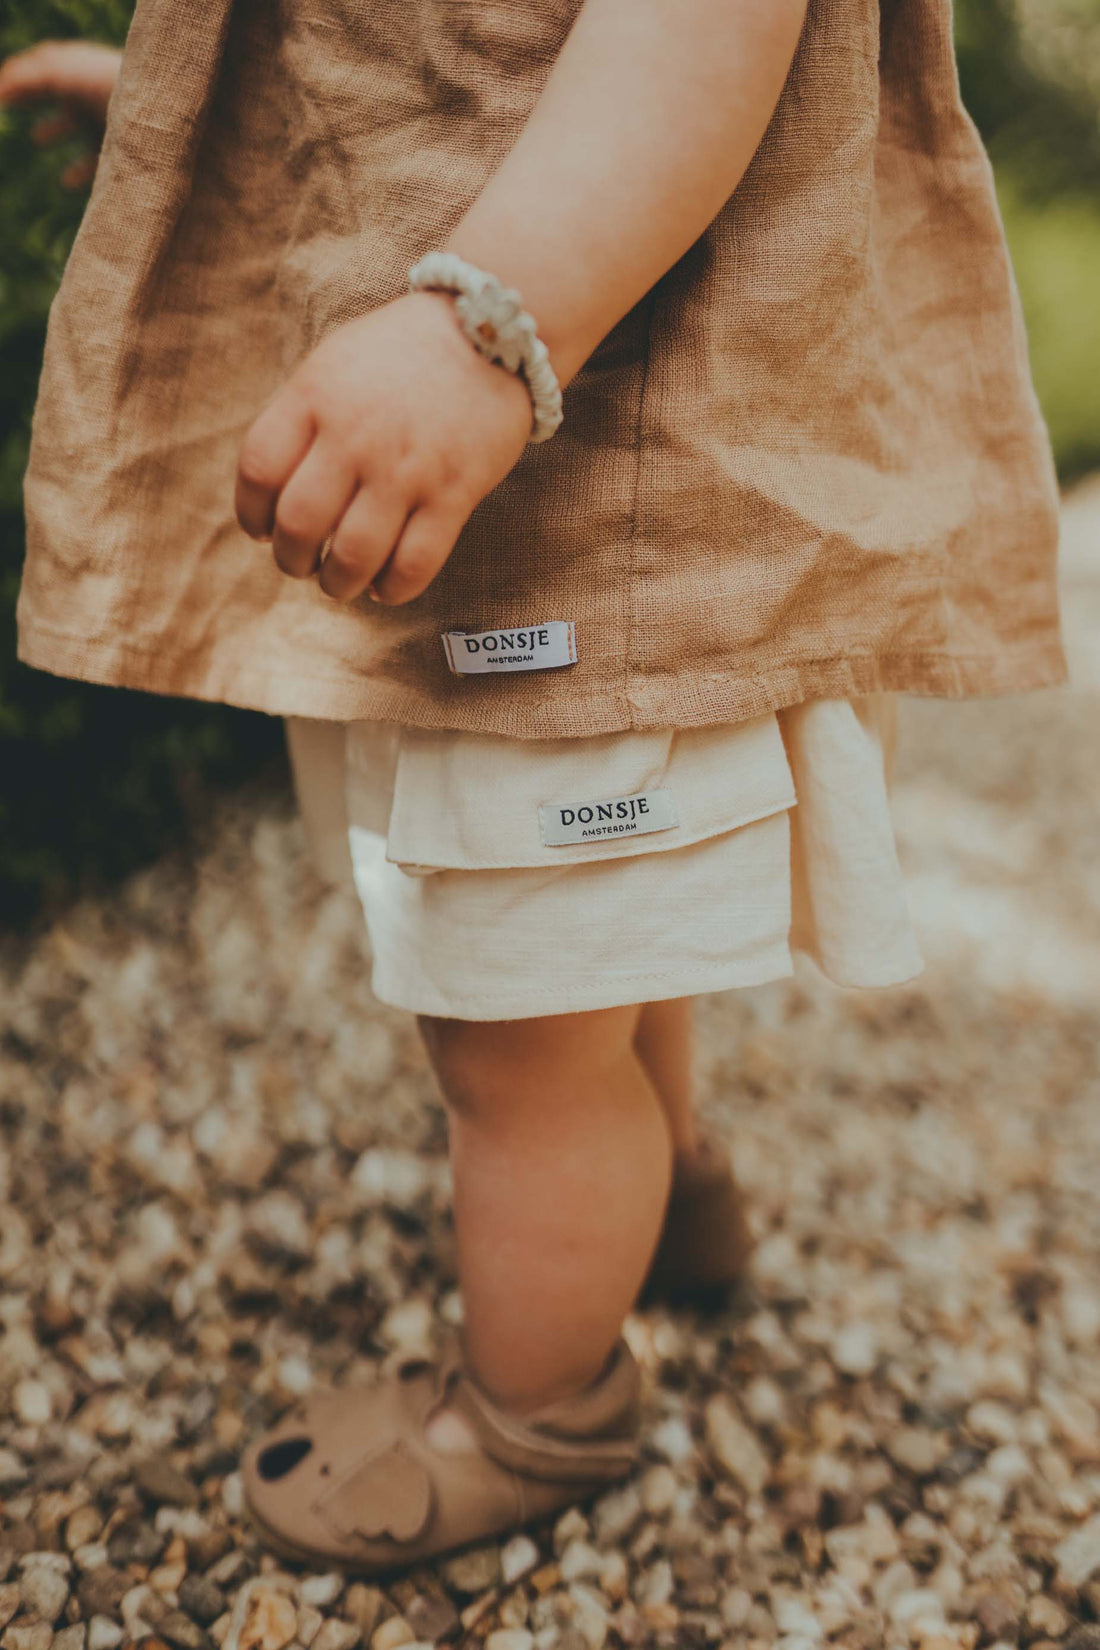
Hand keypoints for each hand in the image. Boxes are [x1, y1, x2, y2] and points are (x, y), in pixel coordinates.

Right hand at [0, 40, 121, 187]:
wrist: (162, 121)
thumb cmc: (112, 91)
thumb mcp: (63, 77)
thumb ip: (29, 80)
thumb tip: (2, 91)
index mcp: (84, 71)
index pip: (47, 65)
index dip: (21, 76)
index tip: (1, 92)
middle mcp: (97, 95)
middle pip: (59, 92)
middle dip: (33, 94)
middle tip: (9, 101)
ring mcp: (112, 125)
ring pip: (78, 125)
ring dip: (54, 129)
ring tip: (37, 137)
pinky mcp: (125, 157)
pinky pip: (98, 166)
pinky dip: (79, 173)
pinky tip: (65, 183)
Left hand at [234, 290, 533, 605]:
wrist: (490, 330)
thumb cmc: (403, 353)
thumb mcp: (334, 364)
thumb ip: (302, 419)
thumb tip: (274, 493)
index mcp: (315, 396)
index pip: (259, 471)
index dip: (251, 514)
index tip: (261, 531)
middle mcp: (355, 435)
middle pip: (299, 524)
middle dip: (292, 559)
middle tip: (301, 564)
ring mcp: (406, 468)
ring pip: (353, 555)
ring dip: (337, 583)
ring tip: (340, 582)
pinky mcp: (454, 493)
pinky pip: (414, 563)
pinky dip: (394, 588)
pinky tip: (386, 586)